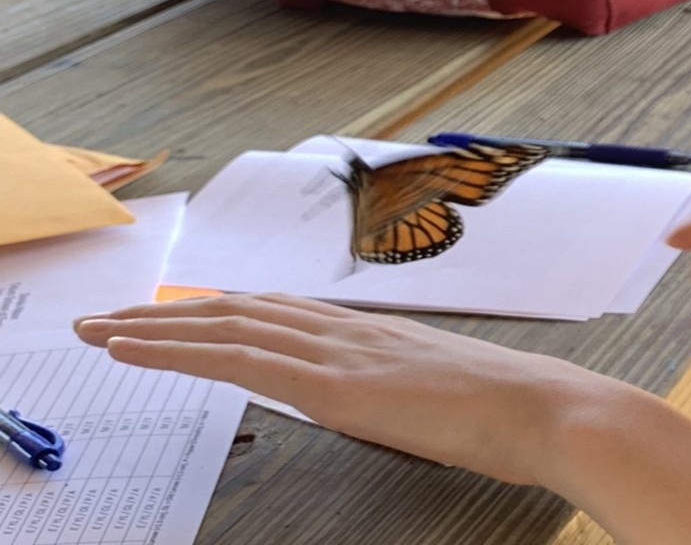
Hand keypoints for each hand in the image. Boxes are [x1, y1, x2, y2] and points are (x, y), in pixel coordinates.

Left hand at [72, 293, 628, 486]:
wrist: (552, 409)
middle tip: (115, 318)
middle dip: (174, 314)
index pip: (287, 314)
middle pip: (246, 310)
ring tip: (103, 330)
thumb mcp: (454, 397)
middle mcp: (356, 331)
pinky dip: (177, 348)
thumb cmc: (520, 414)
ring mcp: (345, 351)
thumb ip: (411, 392)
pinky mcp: (337, 382)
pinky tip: (136, 349)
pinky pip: (238, 357)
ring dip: (155, 326)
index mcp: (384, 336)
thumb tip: (392, 406)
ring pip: (229, 325)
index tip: (184, 316)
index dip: (228, 312)